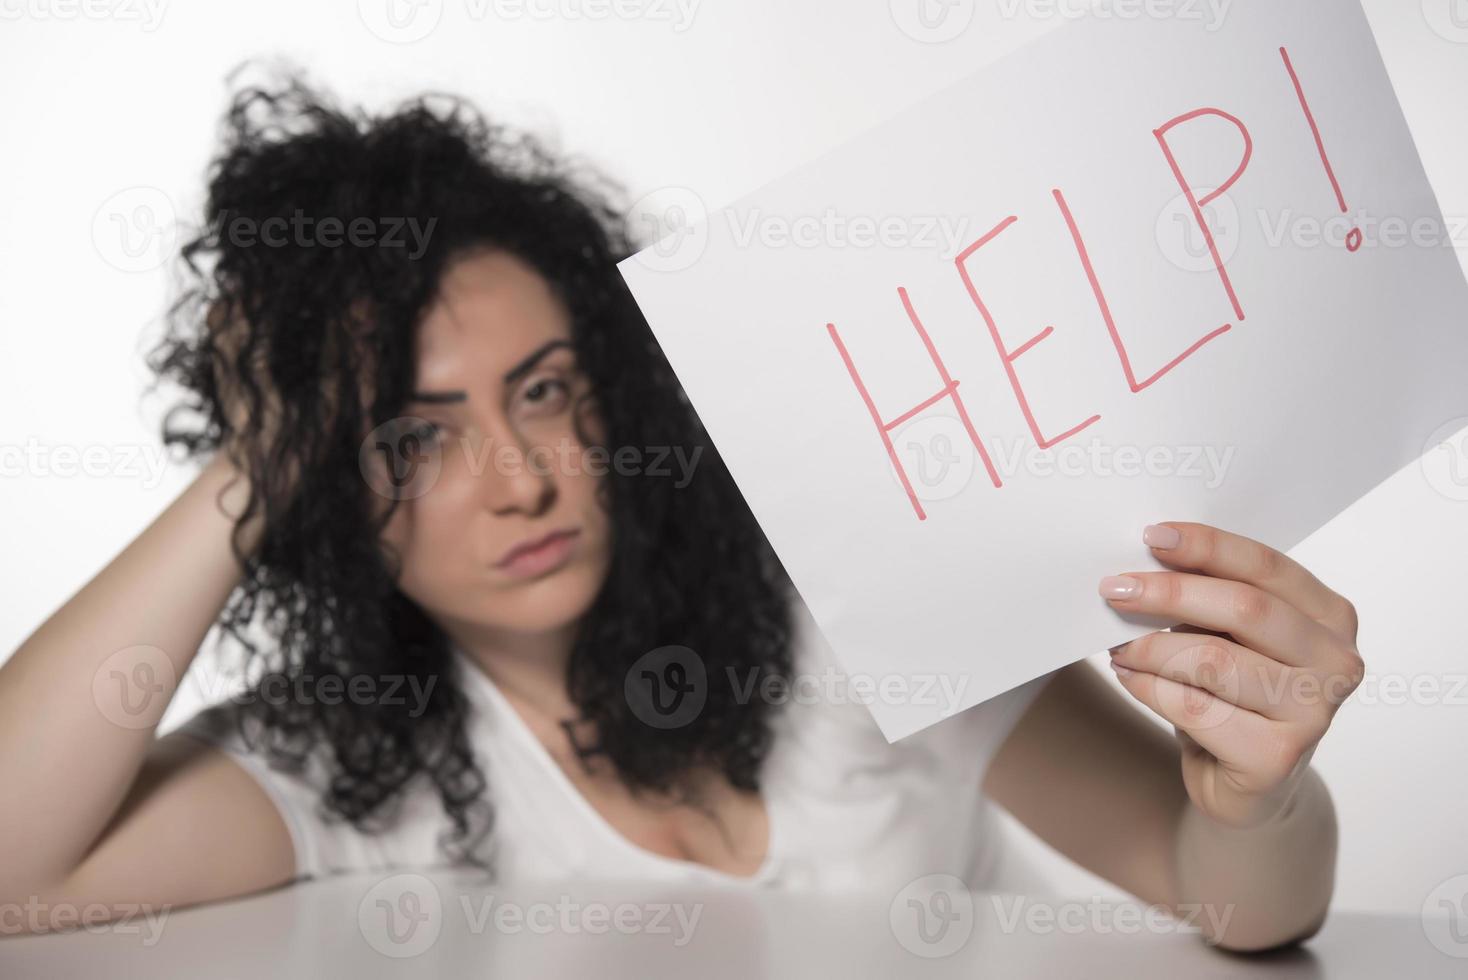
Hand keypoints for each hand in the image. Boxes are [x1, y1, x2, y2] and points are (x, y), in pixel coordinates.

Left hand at [1100, 522, 1363, 829]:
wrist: (1247, 783)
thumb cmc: (1236, 695)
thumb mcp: (1233, 638)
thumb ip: (1212, 600)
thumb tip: (1146, 565)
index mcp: (1329, 617)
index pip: (1267, 566)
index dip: (1208, 547)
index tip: (1152, 536)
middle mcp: (1335, 662)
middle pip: (1243, 609)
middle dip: (1169, 593)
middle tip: (1115, 589)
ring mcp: (1313, 713)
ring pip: (1212, 661)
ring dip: (1150, 648)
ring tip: (1119, 645)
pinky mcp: (1276, 757)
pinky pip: (1193, 707)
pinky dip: (1148, 686)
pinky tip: (1130, 677)